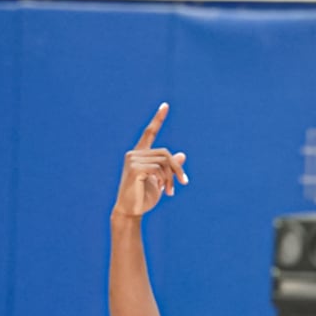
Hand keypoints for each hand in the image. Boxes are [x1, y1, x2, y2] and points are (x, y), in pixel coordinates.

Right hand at [113, 103, 188, 218]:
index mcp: (140, 154)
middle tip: (183, 184)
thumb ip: (169, 167)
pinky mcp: (134, 168)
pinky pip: (158, 169)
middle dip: (178, 170)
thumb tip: (182, 154)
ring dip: (172, 178)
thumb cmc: (145, 196)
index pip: (149, 132)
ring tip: (170, 191)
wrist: (131, 210)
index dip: (158, 119)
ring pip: (164, 162)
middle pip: (166, 153)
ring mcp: (132, 159)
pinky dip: (165, 180)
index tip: (166, 105)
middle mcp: (134, 153)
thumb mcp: (161, 180)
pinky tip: (162, 190)